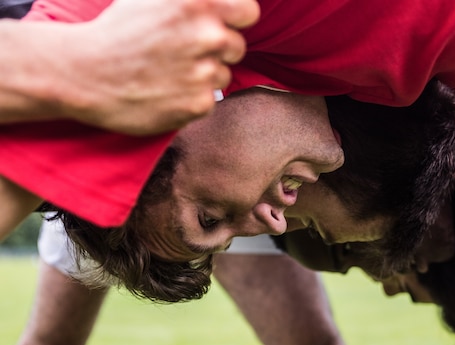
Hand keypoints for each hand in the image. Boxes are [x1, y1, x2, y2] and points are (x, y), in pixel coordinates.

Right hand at [61, 0, 259, 133]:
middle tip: (182, 51)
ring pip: (222, 75)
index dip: (235, 20)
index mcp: (197, 3)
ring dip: (202, 75)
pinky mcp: (198, 104)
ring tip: (167, 71)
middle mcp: (208, 36)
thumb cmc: (117, 30)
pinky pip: (209, 100)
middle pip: (236, 46)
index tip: (221, 25)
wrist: (84, 73)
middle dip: (216, 49)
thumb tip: (217, 4)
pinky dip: (191, 98)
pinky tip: (165, 90)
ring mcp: (204, 72)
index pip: (248, 12)